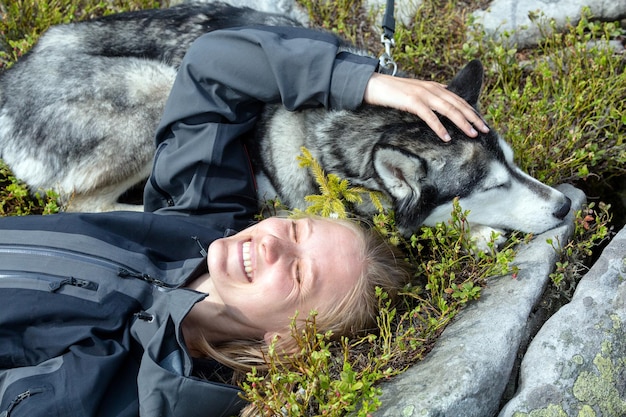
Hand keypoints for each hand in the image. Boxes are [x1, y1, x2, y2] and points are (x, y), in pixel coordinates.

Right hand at [363, 72, 489, 141]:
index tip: (482, 122)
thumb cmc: (391, 92)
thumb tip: (441, 104)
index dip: (471, 111)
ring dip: (462, 123)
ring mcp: (423, 94)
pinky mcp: (412, 102)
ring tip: (472, 134)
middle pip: (458, 104)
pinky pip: (429, 116)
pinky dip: (439, 127)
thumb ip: (429, 97)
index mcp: (434, 87)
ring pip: (448, 110)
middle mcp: (432, 89)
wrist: (373, 84)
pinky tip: (446, 137)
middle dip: (473, 117)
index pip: (458, 99)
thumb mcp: (414, 92)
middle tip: (485, 130)